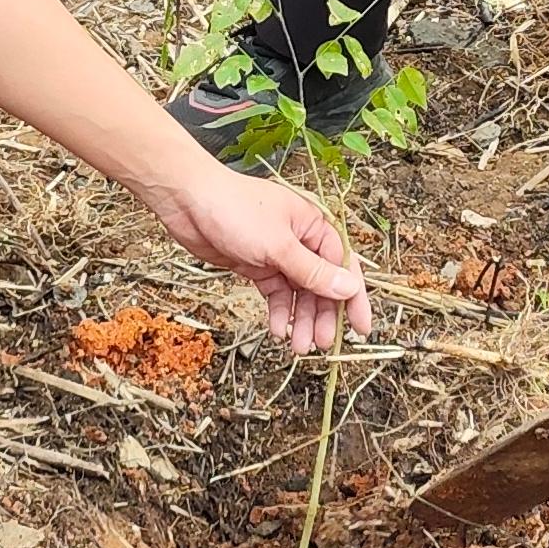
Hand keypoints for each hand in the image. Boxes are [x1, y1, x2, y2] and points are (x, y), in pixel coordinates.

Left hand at [135, 166, 373, 352]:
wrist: (188, 201)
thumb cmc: (235, 210)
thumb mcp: (279, 245)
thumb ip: (313, 271)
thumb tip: (349, 288)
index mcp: (314, 226)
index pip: (344, 266)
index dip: (354, 299)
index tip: (361, 329)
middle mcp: (300, 240)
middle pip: (321, 285)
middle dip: (322, 316)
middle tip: (319, 344)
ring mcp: (278, 254)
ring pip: (298, 293)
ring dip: (300, 319)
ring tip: (297, 346)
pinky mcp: (256, 265)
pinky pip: (276, 293)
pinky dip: (278, 312)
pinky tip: (277, 329)